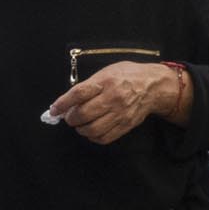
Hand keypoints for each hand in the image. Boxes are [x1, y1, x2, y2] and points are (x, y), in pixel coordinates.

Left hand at [48, 61, 181, 143]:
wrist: (153, 86)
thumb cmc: (127, 76)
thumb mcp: (107, 71)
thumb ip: (89, 85)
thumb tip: (69, 100)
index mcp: (106, 81)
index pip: (79, 94)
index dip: (63, 103)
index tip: (54, 109)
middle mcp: (113, 98)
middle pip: (83, 114)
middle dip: (71, 118)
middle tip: (69, 117)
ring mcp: (120, 114)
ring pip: (92, 129)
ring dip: (80, 129)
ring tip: (80, 124)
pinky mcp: (125, 125)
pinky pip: (104, 138)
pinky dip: (93, 137)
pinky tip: (91, 130)